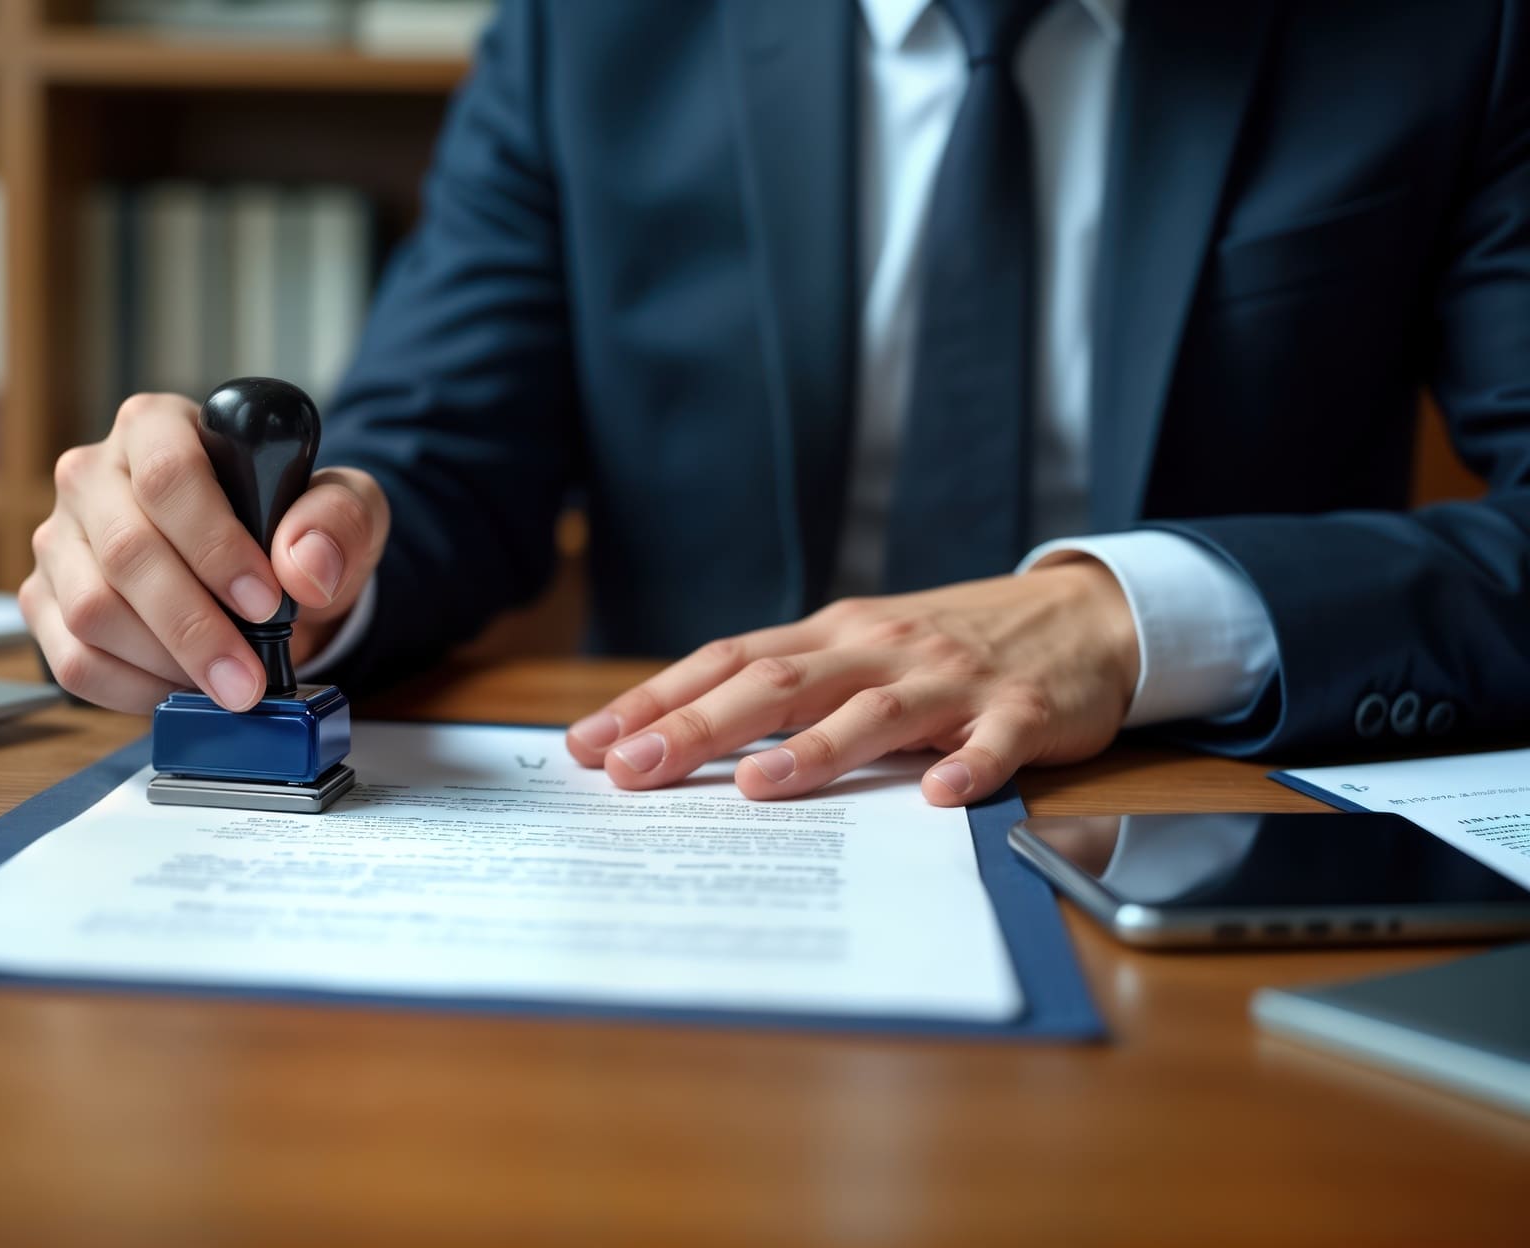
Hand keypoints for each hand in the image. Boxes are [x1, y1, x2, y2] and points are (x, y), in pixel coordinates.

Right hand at [21, 393, 389, 712]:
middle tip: (249, 678)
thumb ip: (337, 521)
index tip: (265, 601)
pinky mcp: (45, 601)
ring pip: (93, 611)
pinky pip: (73, 659)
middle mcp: (92, 474)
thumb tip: (304, 566)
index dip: (215, 544)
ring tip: (225, 684)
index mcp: (156, 426)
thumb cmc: (290, 528)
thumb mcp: (341, 507)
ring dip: (166, 662)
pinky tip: (182, 691)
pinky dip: (133, 691)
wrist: (263, 573)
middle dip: (195, 627)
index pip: (168, 475)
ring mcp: (61, 539)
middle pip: (127, 551)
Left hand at [562, 559, 1139, 805]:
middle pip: (779, 684)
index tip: (590, 745)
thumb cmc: (947, 644)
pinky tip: (937, 796)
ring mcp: (951, 680)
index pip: (727, 661)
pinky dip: (966, 767)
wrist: (1079, 614)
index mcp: (832, 637)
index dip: (656, 701)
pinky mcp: (1022, 712)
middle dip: (701, 726)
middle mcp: (879, 649)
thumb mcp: (860, 650)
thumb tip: (677, 735)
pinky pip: (992, 744)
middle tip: (637, 770)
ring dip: (816, 750)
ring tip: (760, 786)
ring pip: (874, 711)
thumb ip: (787, 688)